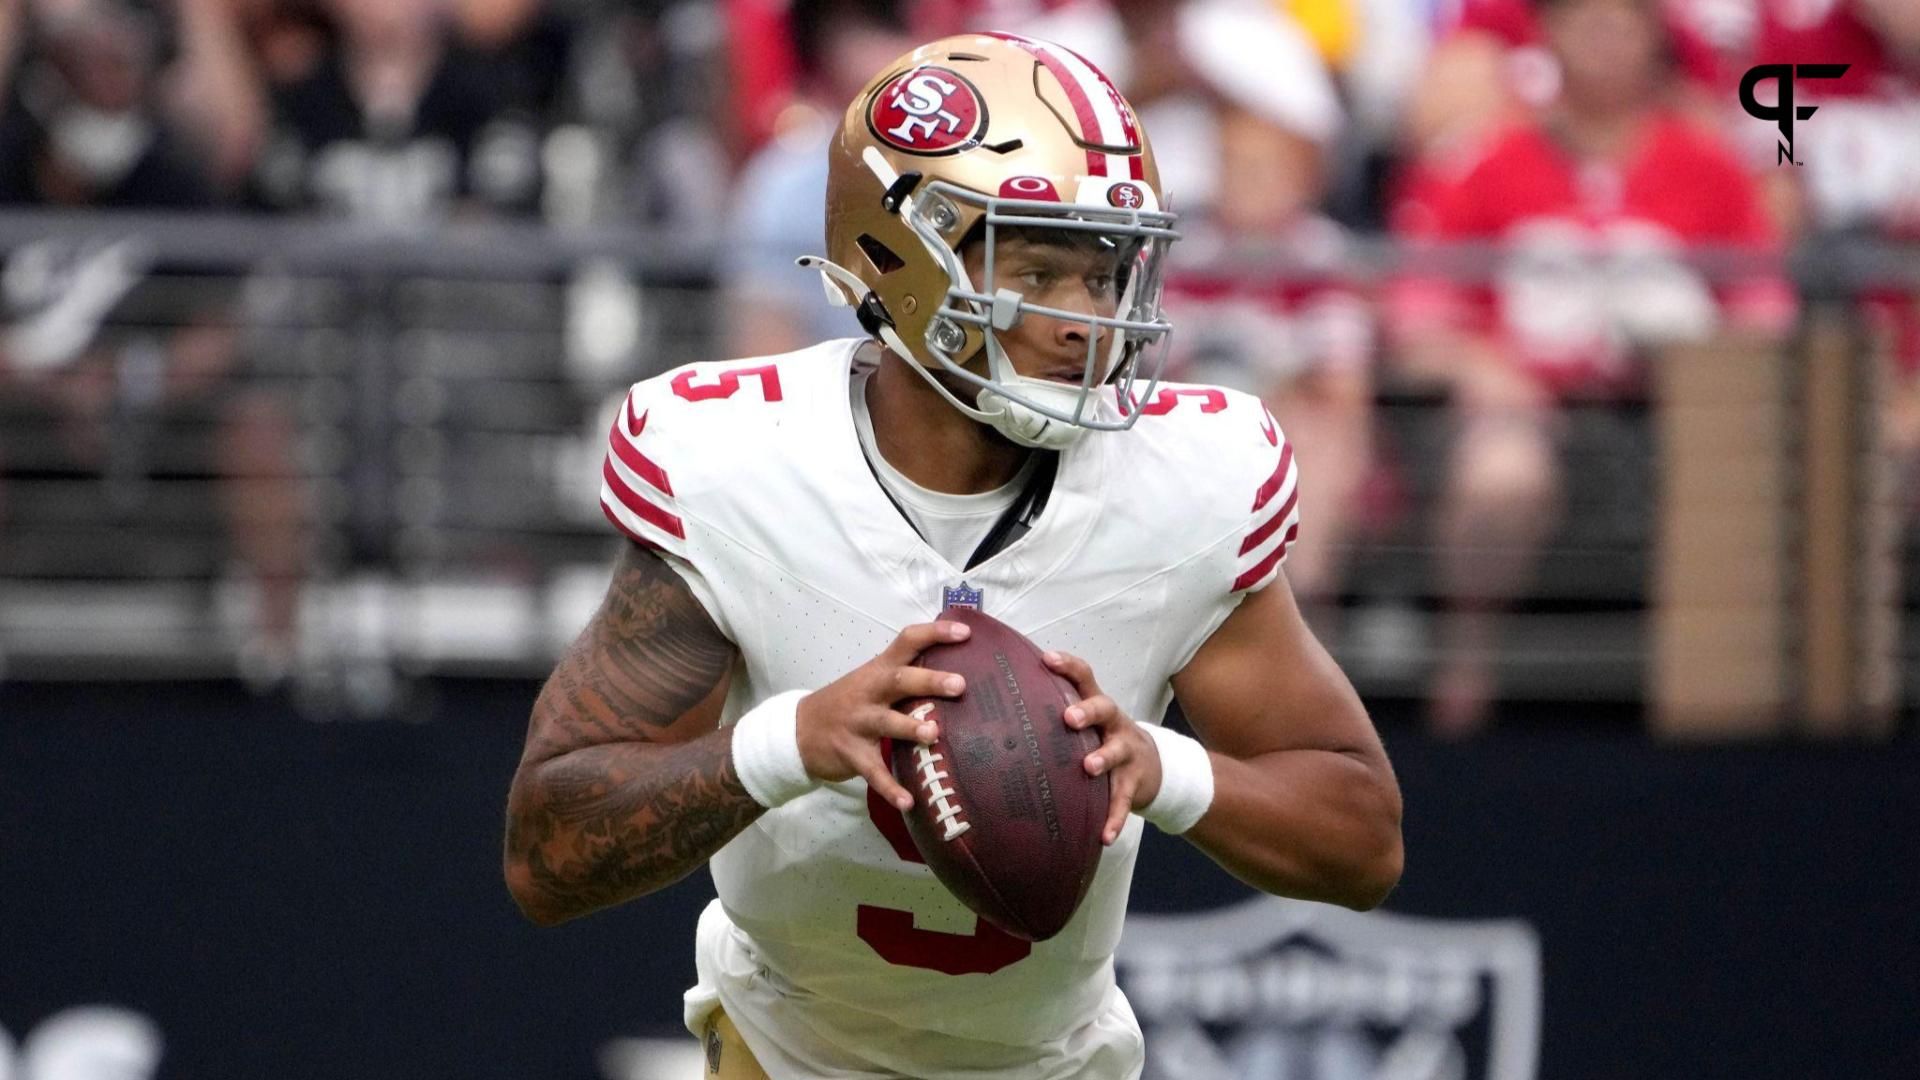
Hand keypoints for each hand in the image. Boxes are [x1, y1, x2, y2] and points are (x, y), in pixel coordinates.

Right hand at [796, 620, 970, 811]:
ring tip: (933, 733)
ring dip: (909, 727)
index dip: (934, 634)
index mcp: (878, 670)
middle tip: (959, 684)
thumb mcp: (871, 681)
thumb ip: (905, 676)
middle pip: (898, 680)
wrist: (798, 731)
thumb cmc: (849, 704)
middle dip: (929, 681)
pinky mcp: (851, 754)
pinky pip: (873, 772)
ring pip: (886, 722)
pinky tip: (908, 801)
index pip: (907, 642)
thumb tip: (956, 671)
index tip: (965, 632)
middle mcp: (868, 692)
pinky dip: (890, 787)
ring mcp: (858, 723)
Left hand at [1043, 650, 1161, 844]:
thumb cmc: (1101, 738)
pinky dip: (1114, 818)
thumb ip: (1053, 710)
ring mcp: (1126, 753)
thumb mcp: (1086, 720)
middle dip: (1087, 711)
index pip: (1084, 677)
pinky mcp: (1132, 783)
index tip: (1046, 658)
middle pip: (1104, 708)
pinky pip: (1122, 801)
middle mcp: (1113, 725)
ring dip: (1103, 758)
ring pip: (1116, 752)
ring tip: (1088, 767)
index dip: (1067, 666)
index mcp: (1096, 706)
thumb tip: (996, 705)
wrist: (1150, 765)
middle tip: (1069, 717)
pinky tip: (1104, 836)